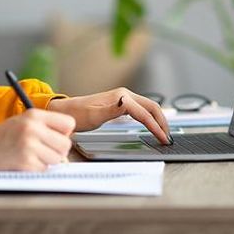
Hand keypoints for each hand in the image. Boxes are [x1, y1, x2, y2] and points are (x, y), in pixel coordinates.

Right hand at [0, 108, 75, 175]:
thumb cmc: (0, 138)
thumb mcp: (22, 122)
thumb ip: (44, 127)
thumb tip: (67, 141)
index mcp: (34, 115)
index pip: (69, 123)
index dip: (64, 133)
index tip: (54, 138)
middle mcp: (32, 128)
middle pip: (65, 144)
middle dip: (57, 151)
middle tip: (43, 151)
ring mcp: (29, 145)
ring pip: (57, 159)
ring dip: (47, 162)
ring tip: (30, 157)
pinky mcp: (25, 162)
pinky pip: (44, 169)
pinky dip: (36, 170)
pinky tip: (23, 163)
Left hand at [47, 88, 170, 144]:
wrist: (66, 111)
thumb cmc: (77, 115)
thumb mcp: (93, 115)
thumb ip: (111, 110)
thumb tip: (126, 102)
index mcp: (121, 97)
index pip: (144, 112)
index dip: (155, 126)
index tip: (162, 138)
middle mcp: (125, 95)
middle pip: (152, 107)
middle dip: (162, 122)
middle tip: (168, 138)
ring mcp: (124, 98)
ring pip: (149, 107)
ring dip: (159, 119)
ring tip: (164, 134)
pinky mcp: (121, 104)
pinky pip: (142, 110)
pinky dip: (151, 118)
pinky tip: (153, 126)